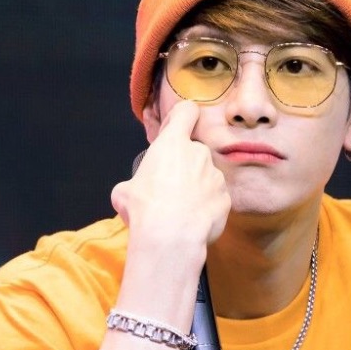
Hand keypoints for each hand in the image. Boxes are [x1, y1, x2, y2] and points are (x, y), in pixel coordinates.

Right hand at [111, 101, 230, 249]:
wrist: (171, 236)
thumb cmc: (144, 208)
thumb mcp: (124, 192)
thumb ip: (134, 183)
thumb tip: (131, 192)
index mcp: (172, 144)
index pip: (187, 112)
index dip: (183, 117)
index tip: (177, 128)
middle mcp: (199, 153)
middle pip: (194, 151)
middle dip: (185, 166)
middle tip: (169, 189)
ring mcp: (215, 176)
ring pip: (206, 177)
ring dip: (197, 188)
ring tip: (181, 210)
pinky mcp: (226, 199)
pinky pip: (215, 199)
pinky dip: (206, 207)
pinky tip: (193, 221)